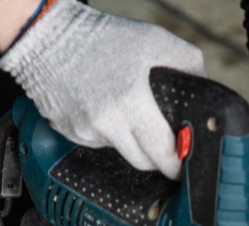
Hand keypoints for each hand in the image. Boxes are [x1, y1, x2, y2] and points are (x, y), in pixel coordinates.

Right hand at [0, 0, 205, 179]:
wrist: (44, 35)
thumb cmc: (101, 36)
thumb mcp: (153, 40)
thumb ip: (187, 62)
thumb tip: (204, 87)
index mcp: (131, 103)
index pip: (162, 153)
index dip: (177, 164)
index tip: (185, 166)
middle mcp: (106, 123)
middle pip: (143, 162)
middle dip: (158, 159)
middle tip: (167, 148)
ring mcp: (85, 131)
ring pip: (121, 153)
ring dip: (132, 143)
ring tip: (131, 115)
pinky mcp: (68, 133)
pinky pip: (98, 144)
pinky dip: (107, 134)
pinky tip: (104, 110)